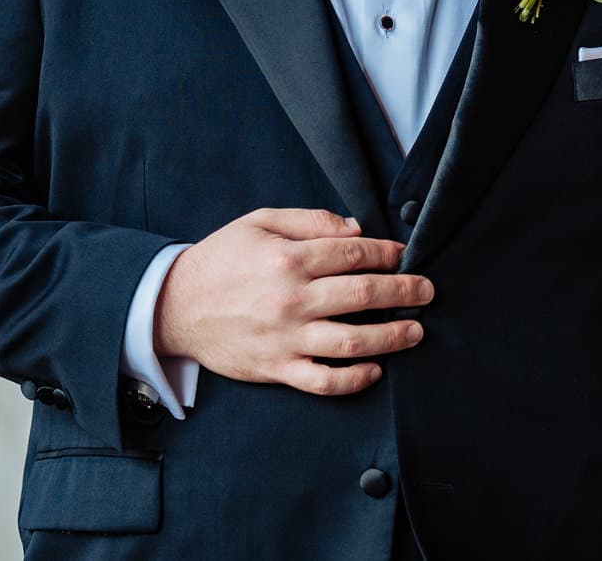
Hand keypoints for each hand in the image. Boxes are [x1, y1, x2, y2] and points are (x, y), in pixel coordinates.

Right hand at [152, 207, 431, 395]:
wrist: (175, 305)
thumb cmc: (220, 259)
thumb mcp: (259, 223)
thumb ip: (310, 221)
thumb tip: (356, 229)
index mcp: (288, 259)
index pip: (354, 253)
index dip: (387, 253)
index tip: (404, 255)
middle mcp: (291, 299)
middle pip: (363, 294)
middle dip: (403, 291)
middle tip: (427, 290)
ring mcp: (286, 338)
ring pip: (353, 340)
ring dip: (393, 336)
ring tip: (416, 330)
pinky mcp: (277, 368)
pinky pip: (324, 381)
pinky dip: (354, 378)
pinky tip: (374, 369)